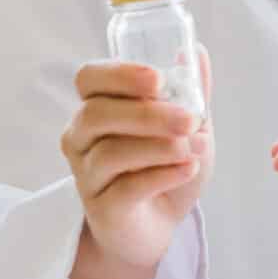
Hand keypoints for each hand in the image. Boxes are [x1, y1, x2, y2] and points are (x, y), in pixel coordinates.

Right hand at [61, 50, 210, 272]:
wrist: (158, 226)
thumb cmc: (166, 167)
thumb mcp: (186, 127)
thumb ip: (190, 91)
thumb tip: (195, 51)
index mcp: (97, 108)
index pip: (89, 79)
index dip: (119, 75)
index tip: (158, 79)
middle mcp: (81, 138)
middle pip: (96, 114)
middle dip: (148, 114)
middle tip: (191, 120)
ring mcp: (85, 175)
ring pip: (111, 153)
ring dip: (161, 147)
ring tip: (196, 148)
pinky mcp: (100, 208)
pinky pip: (126, 188)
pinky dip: (163, 175)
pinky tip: (188, 169)